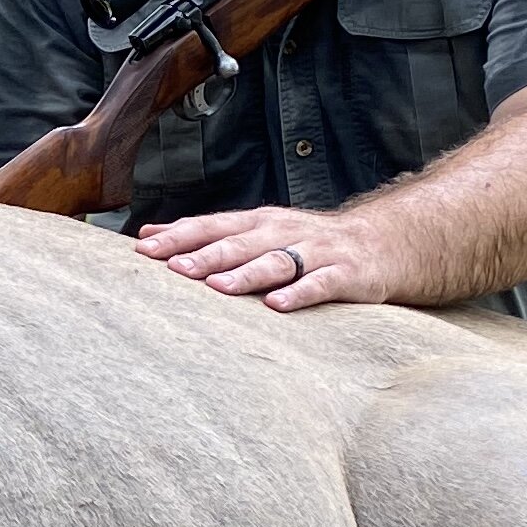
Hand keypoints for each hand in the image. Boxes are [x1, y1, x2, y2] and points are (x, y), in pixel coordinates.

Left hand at [132, 203, 396, 310]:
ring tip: (217, 287)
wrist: (382, 242)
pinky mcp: (345, 274)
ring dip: (245, 274)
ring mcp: (315, 252)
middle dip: (204, 255)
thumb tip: (149, 235)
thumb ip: (206, 234)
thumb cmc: (306, 242)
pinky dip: (299, 293)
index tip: (144, 249)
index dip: (179, 237)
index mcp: (258, 222)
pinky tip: (276, 305)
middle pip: (238, 244)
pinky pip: (320, 284)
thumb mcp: (257, 231)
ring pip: (276, 262)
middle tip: (173, 268)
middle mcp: (283, 232)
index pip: (212, 226)